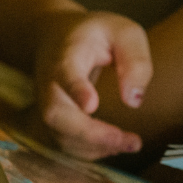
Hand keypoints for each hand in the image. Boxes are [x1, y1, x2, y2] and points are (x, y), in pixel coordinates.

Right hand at [31, 8, 150, 158]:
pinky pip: (66, 143)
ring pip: (61, 135)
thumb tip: (133, 101)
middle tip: (130, 141)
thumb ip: (134, 60)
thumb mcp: (123, 32)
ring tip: (131, 144)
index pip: (65, 75)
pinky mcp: (53, 120)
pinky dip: (92, 150)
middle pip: (57, 115)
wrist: (53, 36)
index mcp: (66, 56)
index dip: (76, 90)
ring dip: (96, 146)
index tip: (91, 105)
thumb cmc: (94, 34)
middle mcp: (49, 84)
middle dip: (91, 133)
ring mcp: (47, 104)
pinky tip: (117, 145)